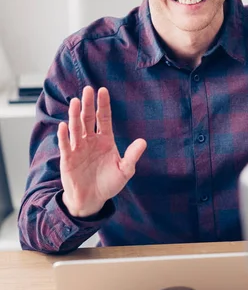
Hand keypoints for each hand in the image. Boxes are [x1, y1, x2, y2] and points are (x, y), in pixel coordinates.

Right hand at [58, 86, 146, 216]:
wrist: (92, 200)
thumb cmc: (108, 184)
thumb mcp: (124, 171)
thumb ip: (132, 156)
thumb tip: (143, 142)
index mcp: (105, 140)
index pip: (104, 118)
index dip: (103, 105)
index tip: (103, 90)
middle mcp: (91, 140)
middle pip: (88, 119)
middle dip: (88, 105)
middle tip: (88, 90)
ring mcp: (78, 148)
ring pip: (76, 128)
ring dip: (75, 115)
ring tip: (76, 102)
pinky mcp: (68, 158)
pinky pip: (65, 145)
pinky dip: (64, 136)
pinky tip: (64, 126)